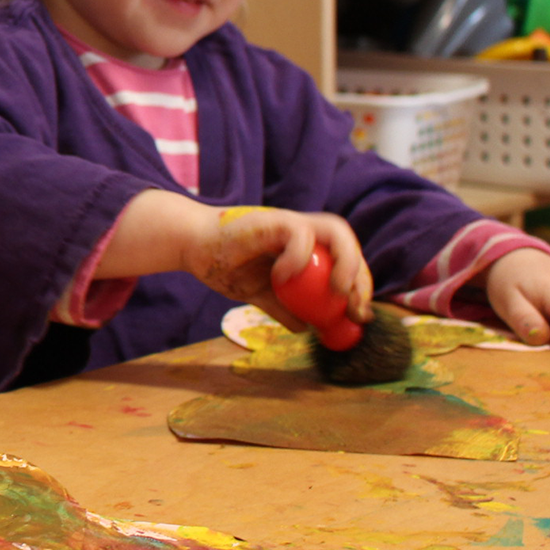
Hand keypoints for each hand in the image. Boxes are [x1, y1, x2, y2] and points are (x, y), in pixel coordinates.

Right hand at [184, 204, 372, 329]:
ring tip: (336, 290)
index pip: (345, 260)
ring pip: (336, 230)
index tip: (359, 317)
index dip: (359, 287)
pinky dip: (298, 258)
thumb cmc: (221, 263)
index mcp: (302, 246)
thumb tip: (306, 329)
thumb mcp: (257, 293)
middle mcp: (301, 230)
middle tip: (354, 308)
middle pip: (348, 244)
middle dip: (360, 277)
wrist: (190, 244)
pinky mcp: (272, 220)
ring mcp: (288, 222)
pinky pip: (300, 234)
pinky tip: (281, 278)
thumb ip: (282, 306)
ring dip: (345, 262)